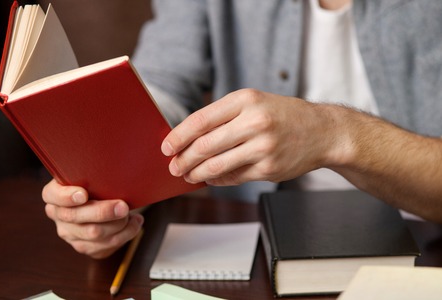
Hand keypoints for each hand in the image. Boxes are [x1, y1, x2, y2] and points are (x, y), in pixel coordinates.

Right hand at [42, 179, 143, 258]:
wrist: (103, 199)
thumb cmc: (97, 182)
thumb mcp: (91, 173)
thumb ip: (94, 171)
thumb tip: (114, 165)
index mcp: (54, 194)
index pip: (53, 195)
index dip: (66, 197)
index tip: (83, 194)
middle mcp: (58, 215)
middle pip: (77, 218)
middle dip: (103, 212)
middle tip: (124, 206)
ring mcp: (70, 234)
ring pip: (93, 234)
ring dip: (118, 225)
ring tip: (133, 215)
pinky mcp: (85, 246)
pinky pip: (105, 246)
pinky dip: (125, 235)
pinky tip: (134, 224)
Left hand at [161, 89, 342, 184]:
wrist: (322, 131)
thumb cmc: (282, 115)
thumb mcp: (254, 103)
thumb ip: (223, 117)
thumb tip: (189, 139)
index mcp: (245, 100)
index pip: (201, 119)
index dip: (179, 136)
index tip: (166, 147)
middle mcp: (254, 122)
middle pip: (205, 145)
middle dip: (183, 159)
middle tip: (174, 166)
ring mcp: (263, 147)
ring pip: (217, 165)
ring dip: (196, 173)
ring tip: (188, 175)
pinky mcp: (269, 169)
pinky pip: (234, 177)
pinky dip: (217, 179)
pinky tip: (211, 178)